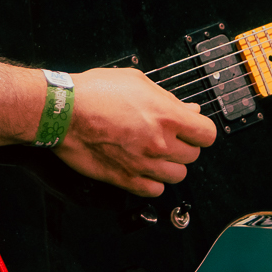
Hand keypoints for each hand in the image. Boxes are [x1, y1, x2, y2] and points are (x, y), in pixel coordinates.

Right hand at [55, 68, 217, 196]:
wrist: (64, 112)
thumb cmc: (94, 92)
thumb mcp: (137, 81)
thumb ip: (167, 98)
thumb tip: (187, 108)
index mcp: (167, 116)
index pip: (207, 134)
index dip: (201, 131)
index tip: (193, 129)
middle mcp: (159, 142)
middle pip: (193, 156)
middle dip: (184, 146)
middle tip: (170, 138)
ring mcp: (143, 164)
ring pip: (177, 176)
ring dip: (170, 165)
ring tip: (156, 154)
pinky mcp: (125, 179)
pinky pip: (154, 190)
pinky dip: (153, 182)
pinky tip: (144, 169)